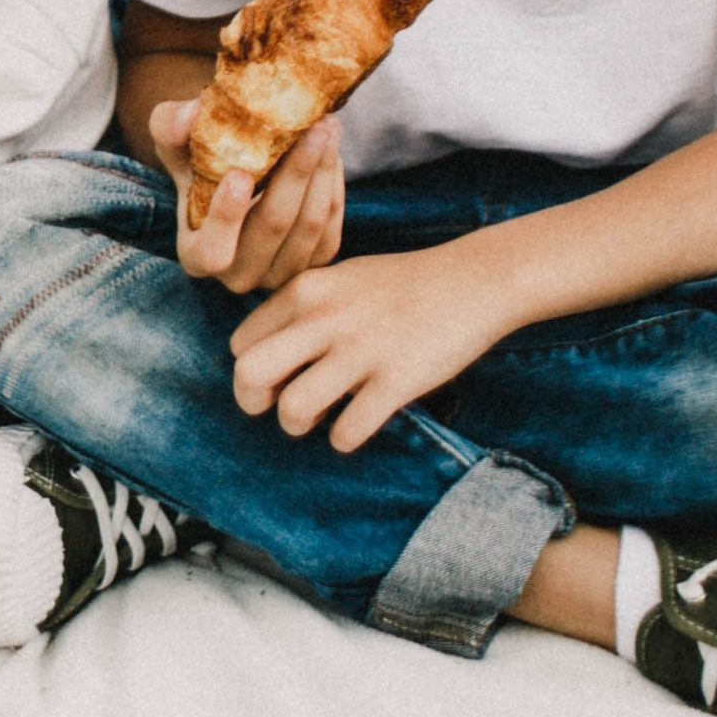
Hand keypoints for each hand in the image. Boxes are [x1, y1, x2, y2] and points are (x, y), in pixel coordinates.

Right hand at [146, 100, 346, 294]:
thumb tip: (190, 114)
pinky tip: (331, 150)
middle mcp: (238, 274)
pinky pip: (331, 225)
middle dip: (296, 173)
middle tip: (313, 127)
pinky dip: (333, 185)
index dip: (227, 217)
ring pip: (310, 225)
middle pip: (274, 226)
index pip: (212, 252)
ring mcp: (279, 273)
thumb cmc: (195, 156)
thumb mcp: (172, 137)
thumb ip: (171, 126)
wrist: (230, 170)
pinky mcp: (313, 262)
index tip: (240, 174)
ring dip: (323, 172)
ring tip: (327, 126)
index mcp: (197, 255)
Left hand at [226, 241, 508, 451]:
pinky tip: (357, 424)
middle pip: (250, 374)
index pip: (241, 344)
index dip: (252, 368)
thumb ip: (301, 309)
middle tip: (278, 406)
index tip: (278, 376)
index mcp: (306, 290)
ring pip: (293, 410)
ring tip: (320, 418)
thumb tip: (264, 356)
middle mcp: (325, 318)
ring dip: (298, 425)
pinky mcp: (397, 380)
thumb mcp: (341, 278)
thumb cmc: (403, 284)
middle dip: (254, 402)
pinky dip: (345, 438)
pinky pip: (347, 431)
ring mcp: (361, 350)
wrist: (474, 279)